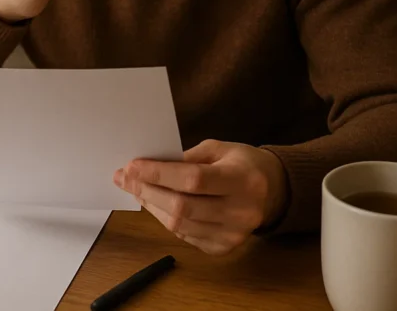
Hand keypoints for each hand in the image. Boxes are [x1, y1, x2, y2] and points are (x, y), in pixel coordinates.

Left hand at [113, 140, 288, 255]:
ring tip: (136, 189)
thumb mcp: (218, 149)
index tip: (131, 166)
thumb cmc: (241, 163)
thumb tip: (147, 166)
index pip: (193, 180)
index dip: (158, 174)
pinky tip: (156, 204)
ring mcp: (234, 234)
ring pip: (179, 225)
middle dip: (146, 190)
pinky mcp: (224, 248)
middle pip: (182, 206)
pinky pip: (185, 236)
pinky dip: (165, 219)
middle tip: (124, 178)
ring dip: (151, 206)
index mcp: (242, 180)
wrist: (272, 191)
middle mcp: (241, 211)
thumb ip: (186, 158)